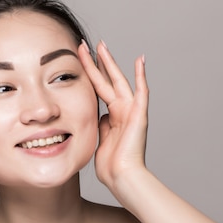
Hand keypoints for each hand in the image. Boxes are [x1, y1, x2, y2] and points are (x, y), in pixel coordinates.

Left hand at [78, 40, 148, 191]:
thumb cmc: (110, 166)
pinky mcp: (140, 115)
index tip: (80, 59)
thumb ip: (100, 125)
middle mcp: (122, 110)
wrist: (122, 177)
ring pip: (119, 81)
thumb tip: (99, 116)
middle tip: (88, 44)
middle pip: (107, 80)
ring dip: (110, 63)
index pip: (98, 89)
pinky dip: (141, 76)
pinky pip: (141, 92)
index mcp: (112, 117)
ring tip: (101, 46)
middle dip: (97, 62)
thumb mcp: (99, 140)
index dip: (89, 74)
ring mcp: (132, 111)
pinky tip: (140, 60)